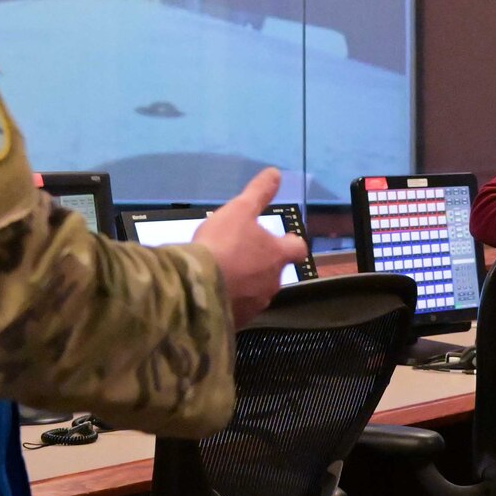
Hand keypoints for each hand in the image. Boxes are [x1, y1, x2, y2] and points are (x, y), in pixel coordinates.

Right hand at [195, 168, 309, 324]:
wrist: (197, 288)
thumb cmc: (223, 244)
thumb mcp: (240, 210)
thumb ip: (259, 193)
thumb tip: (275, 173)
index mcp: (278, 256)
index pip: (298, 249)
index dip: (292, 242)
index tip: (285, 239)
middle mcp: (272, 283)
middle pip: (275, 271)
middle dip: (263, 263)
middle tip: (244, 254)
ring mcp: (255, 305)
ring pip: (257, 291)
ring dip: (246, 282)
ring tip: (226, 273)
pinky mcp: (237, 321)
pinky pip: (238, 308)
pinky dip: (231, 300)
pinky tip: (215, 292)